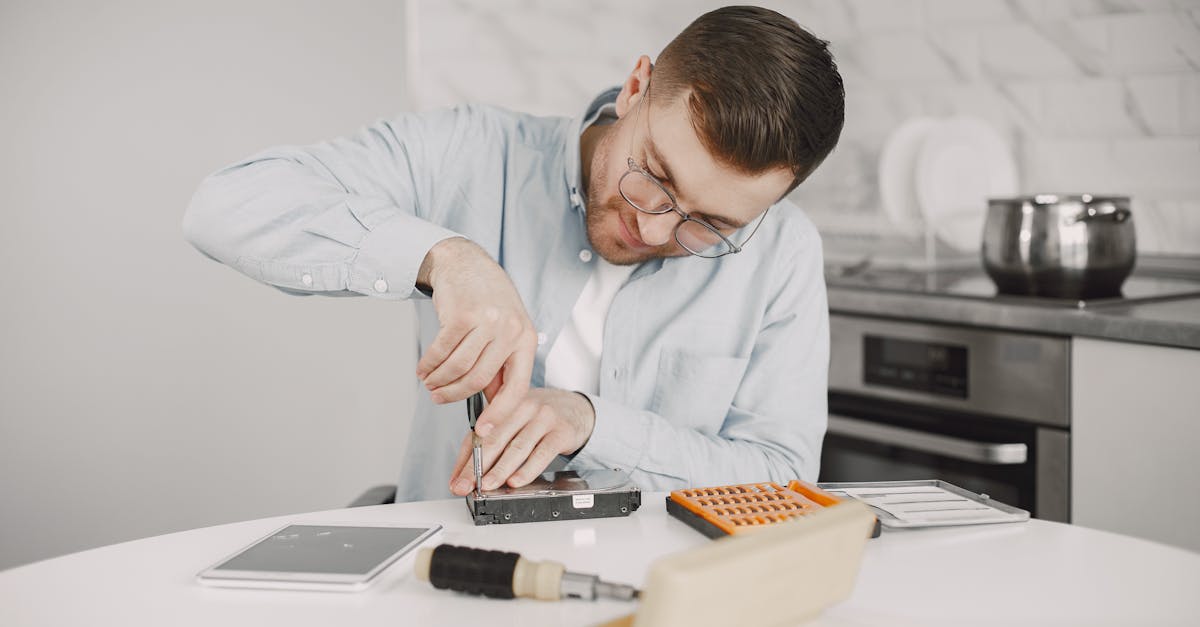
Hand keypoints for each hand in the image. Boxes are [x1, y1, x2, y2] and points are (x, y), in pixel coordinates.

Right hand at [415, 237, 535, 423]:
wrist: (465, 262)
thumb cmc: (486, 300)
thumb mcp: (505, 331)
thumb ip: (500, 365)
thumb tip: (493, 404)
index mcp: (526, 340)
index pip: (517, 388)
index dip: (499, 414)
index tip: (484, 432)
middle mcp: (511, 330)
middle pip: (479, 380)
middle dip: (455, 395)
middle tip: (439, 399)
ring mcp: (487, 321)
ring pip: (458, 367)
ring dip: (438, 381)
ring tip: (430, 383)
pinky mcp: (462, 315)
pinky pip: (441, 351)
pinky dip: (429, 364)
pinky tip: (424, 368)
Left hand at [449, 388, 595, 495]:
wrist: (576, 408)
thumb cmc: (538, 418)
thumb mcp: (512, 423)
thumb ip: (487, 445)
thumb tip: (461, 476)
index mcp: (504, 405)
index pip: (478, 435)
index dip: (465, 461)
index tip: (457, 482)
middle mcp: (522, 408)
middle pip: (495, 439)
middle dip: (478, 467)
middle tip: (467, 486)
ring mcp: (543, 418)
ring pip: (517, 447)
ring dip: (500, 469)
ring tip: (488, 485)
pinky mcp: (561, 431)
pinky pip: (542, 453)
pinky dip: (527, 469)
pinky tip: (517, 481)